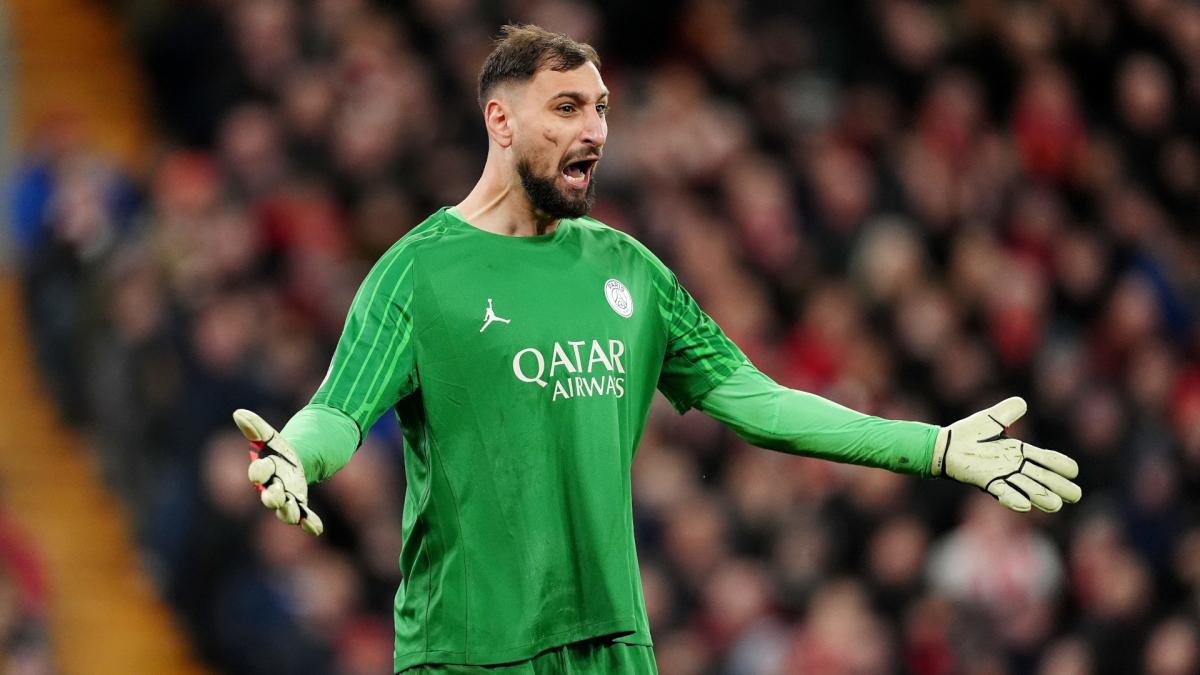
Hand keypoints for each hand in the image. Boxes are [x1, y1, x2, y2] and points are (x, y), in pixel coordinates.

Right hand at [232, 409, 323, 535]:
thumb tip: (238, 413)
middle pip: (270, 495)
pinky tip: (316, 528)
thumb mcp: (270, 436)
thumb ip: (255, 427)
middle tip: (273, 499)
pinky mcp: (299, 503)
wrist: (293, 461)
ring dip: (290, 512)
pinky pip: (304, 515)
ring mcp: (286, 497)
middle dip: (271, 498)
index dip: (258, 472)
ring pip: (286, 508)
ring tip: (294, 516)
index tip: (257, 473)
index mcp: (264, 469)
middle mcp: (272, 487)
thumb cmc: (277, 450)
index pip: (258, 472)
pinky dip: (309, 522)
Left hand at [931, 397, 1081, 512]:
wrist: (945, 445)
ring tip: (1055, 505)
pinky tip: (1024, 506)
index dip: (1060, 464)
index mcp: (1019, 451)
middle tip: (1075, 496)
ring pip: (1027, 488)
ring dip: (1041, 496)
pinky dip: (1013, 499)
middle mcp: (1014, 466)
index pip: (1045, 459)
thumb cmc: (968, 433)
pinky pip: (1002, 492)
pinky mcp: (987, 482)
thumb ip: (1007, 411)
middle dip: (1059, 486)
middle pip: (1042, 477)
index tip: (1074, 471)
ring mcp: (1002, 475)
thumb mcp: (991, 418)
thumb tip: (1023, 403)